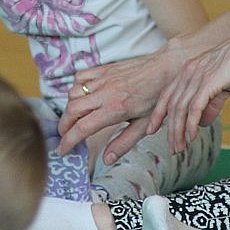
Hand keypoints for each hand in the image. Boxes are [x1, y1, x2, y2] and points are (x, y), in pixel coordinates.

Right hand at [58, 47, 181, 161]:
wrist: (166, 69)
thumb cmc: (158, 97)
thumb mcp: (144, 125)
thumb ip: (123, 143)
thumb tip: (107, 159)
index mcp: (115, 109)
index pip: (82, 128)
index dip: (68, 141)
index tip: (63, 150)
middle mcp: (105, 93)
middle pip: (71, 110)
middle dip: (64, 126)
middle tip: (66, 136)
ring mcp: (103, 79)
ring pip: (73, 93)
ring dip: (70, 108)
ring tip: (75, 119)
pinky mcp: (104, 69)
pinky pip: (80, 77)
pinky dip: (76, 88)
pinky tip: (83, 96)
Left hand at [150, 29, 229, 152]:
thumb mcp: (222, 85)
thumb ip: (212, 104)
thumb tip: (203, 123)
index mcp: (187, 71)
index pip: (166, 95)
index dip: (157, 114)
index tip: (151, 130)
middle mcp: (187, 72)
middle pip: (171, 106)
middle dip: (170, 130)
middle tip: (173, 148)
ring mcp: (197, 76)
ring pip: (181, 109)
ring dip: (179, 132)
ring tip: (180, 148)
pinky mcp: (209, 81)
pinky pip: (195, 107)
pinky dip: (191, 124)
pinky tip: (191, 136)